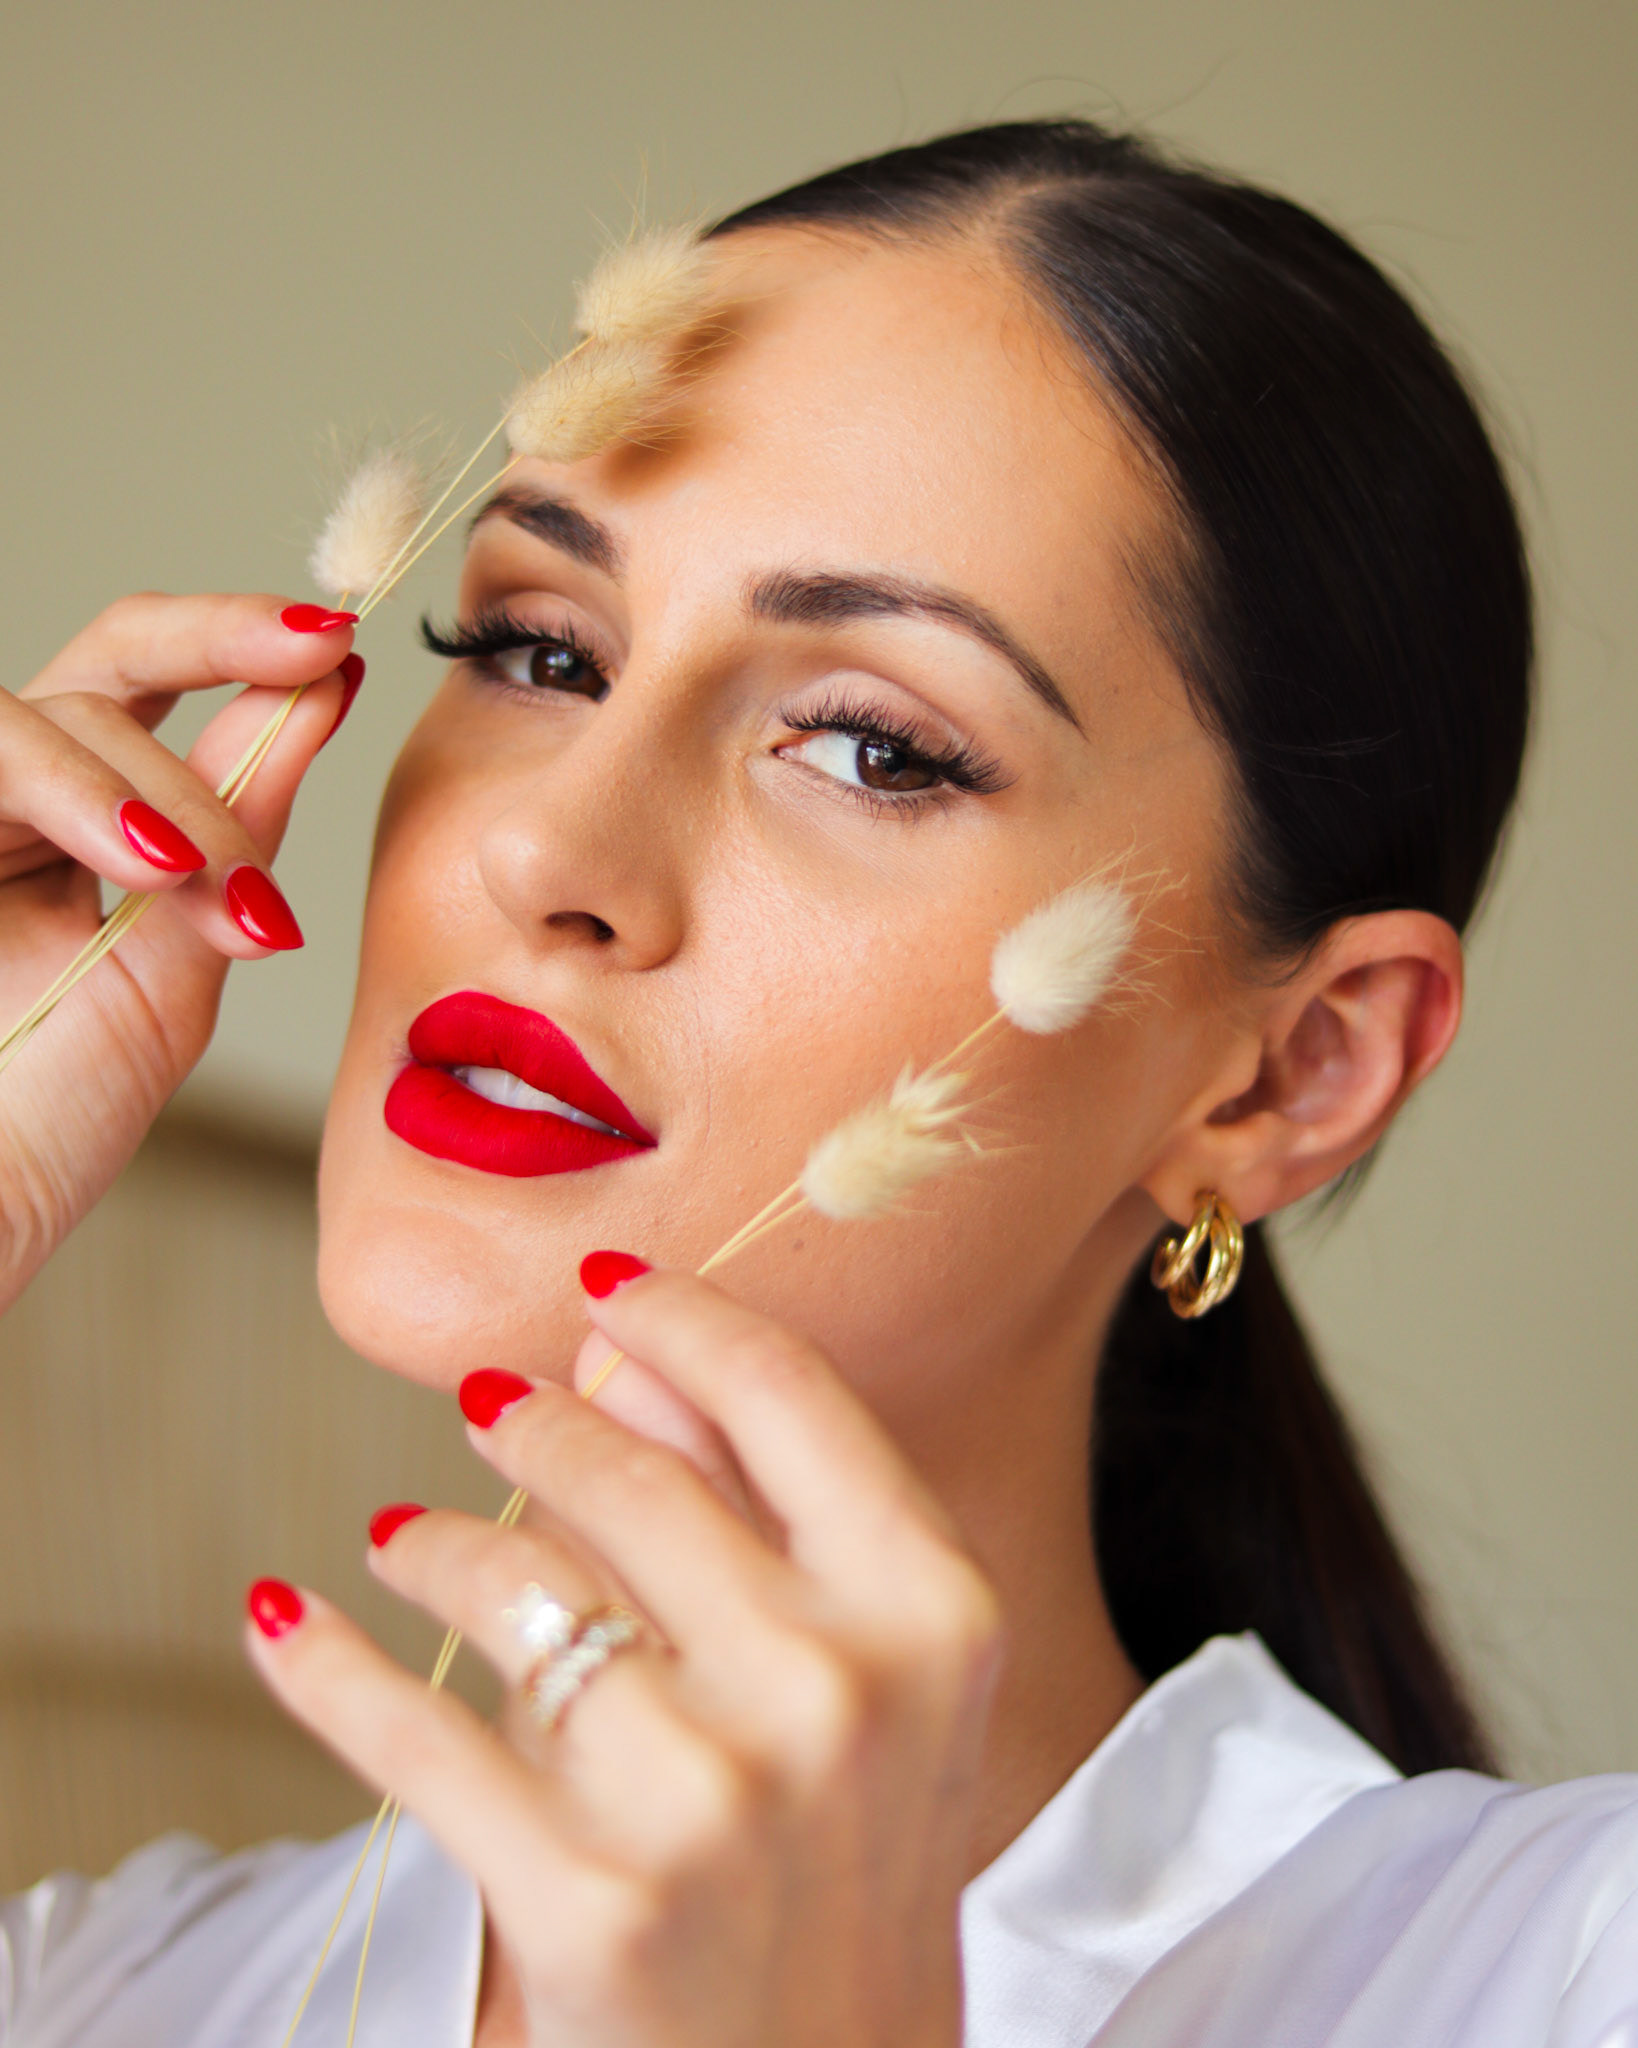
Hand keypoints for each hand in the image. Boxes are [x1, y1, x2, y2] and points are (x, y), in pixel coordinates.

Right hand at [0, 593, 357, 1307]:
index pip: (160, 694)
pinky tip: (157, 870)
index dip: (248, 651)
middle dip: (222, 636)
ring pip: (65, 713)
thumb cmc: (52, 1114)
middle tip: (321, 650)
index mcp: (78, 822)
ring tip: (216, 886)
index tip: (345, 648)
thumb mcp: (179, 956)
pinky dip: (87, 801)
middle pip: (110, 655)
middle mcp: (10, 799)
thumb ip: (237, 834)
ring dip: (170, 793)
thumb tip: (320, 701)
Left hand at [248, 1268, 1002, 2047]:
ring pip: (518, 1587)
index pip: (788, 1398)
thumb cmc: (846, 1863)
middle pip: (633, 1477)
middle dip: (538, 1423)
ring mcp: (712, 1800)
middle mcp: (835, 1691)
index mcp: (931, 1614)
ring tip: (407, 1539)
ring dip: (438, 1544)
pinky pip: (417, 1737)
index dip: (683, 1318)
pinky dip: (333, 1667)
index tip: (606, 1286)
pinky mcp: (590, 1902)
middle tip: (490, 1403)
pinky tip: (291, 1621)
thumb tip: (617, 1342)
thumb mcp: (861, 1678)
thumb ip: (756, 1499)